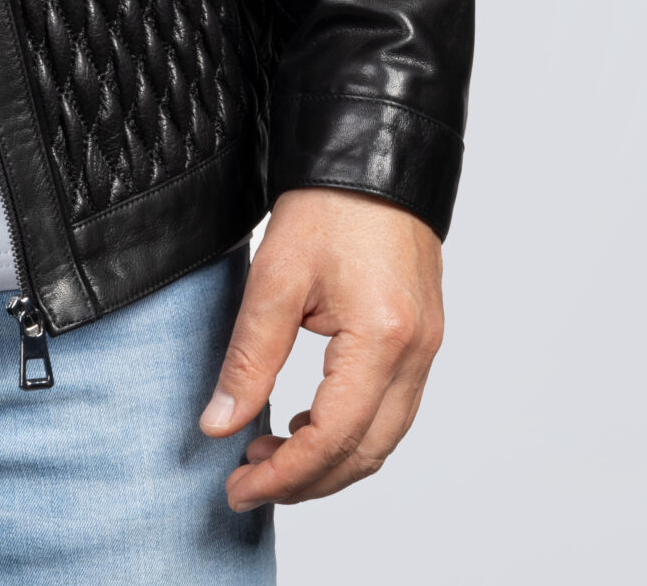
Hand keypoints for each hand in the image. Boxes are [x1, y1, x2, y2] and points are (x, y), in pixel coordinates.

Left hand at [200, 186, 444, 510]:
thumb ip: (249, 357)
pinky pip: (391, 409)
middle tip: (247, 484)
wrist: (372, 158)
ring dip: (328, 461)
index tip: (237, 489)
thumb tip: (219, 423)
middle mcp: (416, 354)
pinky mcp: (421, 339)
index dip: (283, 476)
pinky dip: (349, 432)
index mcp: (383, 340)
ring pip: (382, 439)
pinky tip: (305, 423)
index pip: (332, 439)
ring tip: (267, 456)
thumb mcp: (275, 277)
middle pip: (365, 453)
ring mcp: (426, 348)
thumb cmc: (328, 204)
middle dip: (306, 481)